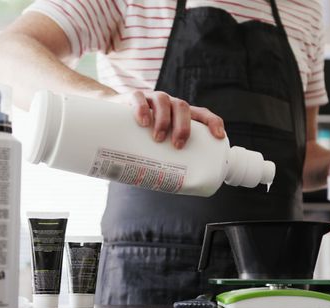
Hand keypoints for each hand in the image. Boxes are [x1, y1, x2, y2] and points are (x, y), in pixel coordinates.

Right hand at [109, 91, 224, 148]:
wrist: (110, 116)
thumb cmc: (140, 136)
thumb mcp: (156, 145)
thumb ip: (166, 158)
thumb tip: (175, 188)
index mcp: (180, 115)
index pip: (202, 114)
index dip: (213, 123)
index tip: (218, 137)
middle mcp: (169, 104)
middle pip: (183, 108)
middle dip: (183, 126)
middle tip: (177, 145)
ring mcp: (151, 99)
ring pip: (164, 101)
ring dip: (164, 120)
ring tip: (158, 138)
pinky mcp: (132, 97)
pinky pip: (139, 98)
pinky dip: (142, 109)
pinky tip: (143, 121)